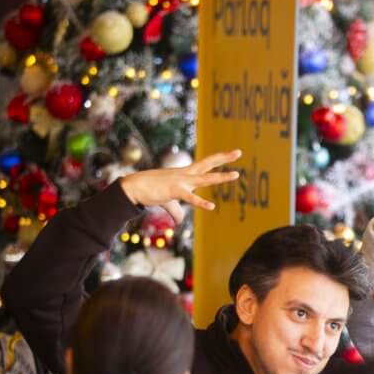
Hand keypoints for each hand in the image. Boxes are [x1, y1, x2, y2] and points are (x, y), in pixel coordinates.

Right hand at [120, 150, 241, 222]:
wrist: (135, 187)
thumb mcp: (168, 202)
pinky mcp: (175, 191)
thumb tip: (180, 221)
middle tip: (239, 152)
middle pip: (208, 163)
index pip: (205, 164)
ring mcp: (181, 181)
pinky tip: (211, 206)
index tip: (232, 154)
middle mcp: (186, 174)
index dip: (219, 159)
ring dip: (221, 177)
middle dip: (224, 157)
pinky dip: (201, 202)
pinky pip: (190, 198)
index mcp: (186, 174)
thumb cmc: (151, 191)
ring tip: (236, 175)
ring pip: (205, 178)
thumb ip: (177, 211)